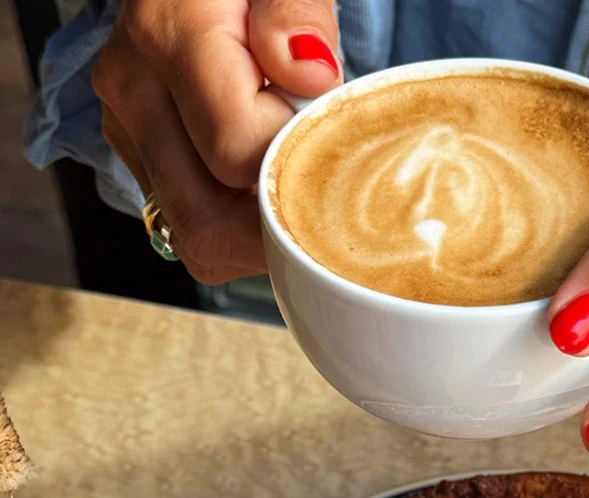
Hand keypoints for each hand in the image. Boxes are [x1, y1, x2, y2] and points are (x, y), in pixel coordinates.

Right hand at [93, 0, 340, 282]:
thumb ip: (298, 15)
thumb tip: (309, 76)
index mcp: (170, 36)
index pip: (236, 152)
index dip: (292, 156)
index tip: (317, 127)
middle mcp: (134, 89)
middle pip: (206, 220)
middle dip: (274, 224)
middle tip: (317, 189)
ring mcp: (128, 130)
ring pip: (196, 240)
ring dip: (256, 237)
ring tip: (290, 186)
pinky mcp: (137, 157)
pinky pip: (190, 230)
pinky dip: (237, 229)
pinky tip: (263, 188)